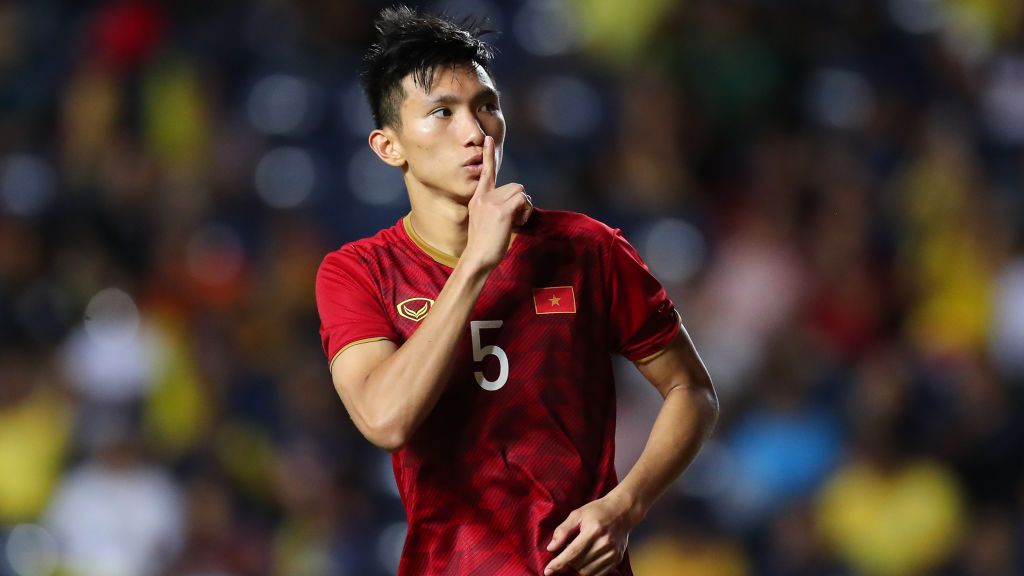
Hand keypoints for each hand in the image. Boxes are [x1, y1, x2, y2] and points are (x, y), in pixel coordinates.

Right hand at [462, 135, 532, 270]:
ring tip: (514, 222)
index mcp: (478, 199)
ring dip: (524, 207)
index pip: (485, 173)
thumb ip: (495, 209)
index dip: (488, 156)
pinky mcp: (501, 211)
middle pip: (515, 186)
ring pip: (520, 192)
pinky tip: (517, 224)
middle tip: (515, 219)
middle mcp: (483, 197)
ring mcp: (491, 203)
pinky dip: (525, 212)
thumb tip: (515, 205)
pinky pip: (522, 200)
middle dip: (520, 202)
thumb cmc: (483, 246)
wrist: (477, 258)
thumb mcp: (484, 222)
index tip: (488, 139)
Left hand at [543, 493, 639, 575]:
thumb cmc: (597, 511)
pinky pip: (598, 574)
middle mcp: (604, 543)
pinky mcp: (617, 559)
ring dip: (577, 567)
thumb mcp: (577, 514)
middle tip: (565, 553)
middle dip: (567, 562)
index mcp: (593, 530)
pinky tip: (585, 561)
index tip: (548, 570)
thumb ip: (563, 531)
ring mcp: (612, 553)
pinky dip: (588, 571)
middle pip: (579, 563)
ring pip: (587, 571)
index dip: (558, 563)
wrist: (623, 511)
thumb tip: (551, 548)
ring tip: (576, 555)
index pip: (572, 552)